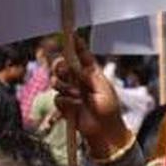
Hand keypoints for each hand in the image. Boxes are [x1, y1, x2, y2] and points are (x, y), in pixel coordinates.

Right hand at [51, 37, 131, 159]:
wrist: (104, 130)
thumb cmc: (108, 108)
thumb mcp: (103, 88)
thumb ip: (89, 76)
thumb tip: (77, 66)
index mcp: (91, 73)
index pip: (82, 56)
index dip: (76, 45)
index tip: (72, 35)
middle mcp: (78, 80)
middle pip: (62, 66)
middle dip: (60, 66)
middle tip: (63, 69)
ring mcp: (70, 92)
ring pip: (56, 81)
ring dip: (65, 87)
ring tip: (77, 96)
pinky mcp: (64, 105)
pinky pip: (57, 98)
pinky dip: (66, 101)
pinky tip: (75, 106)